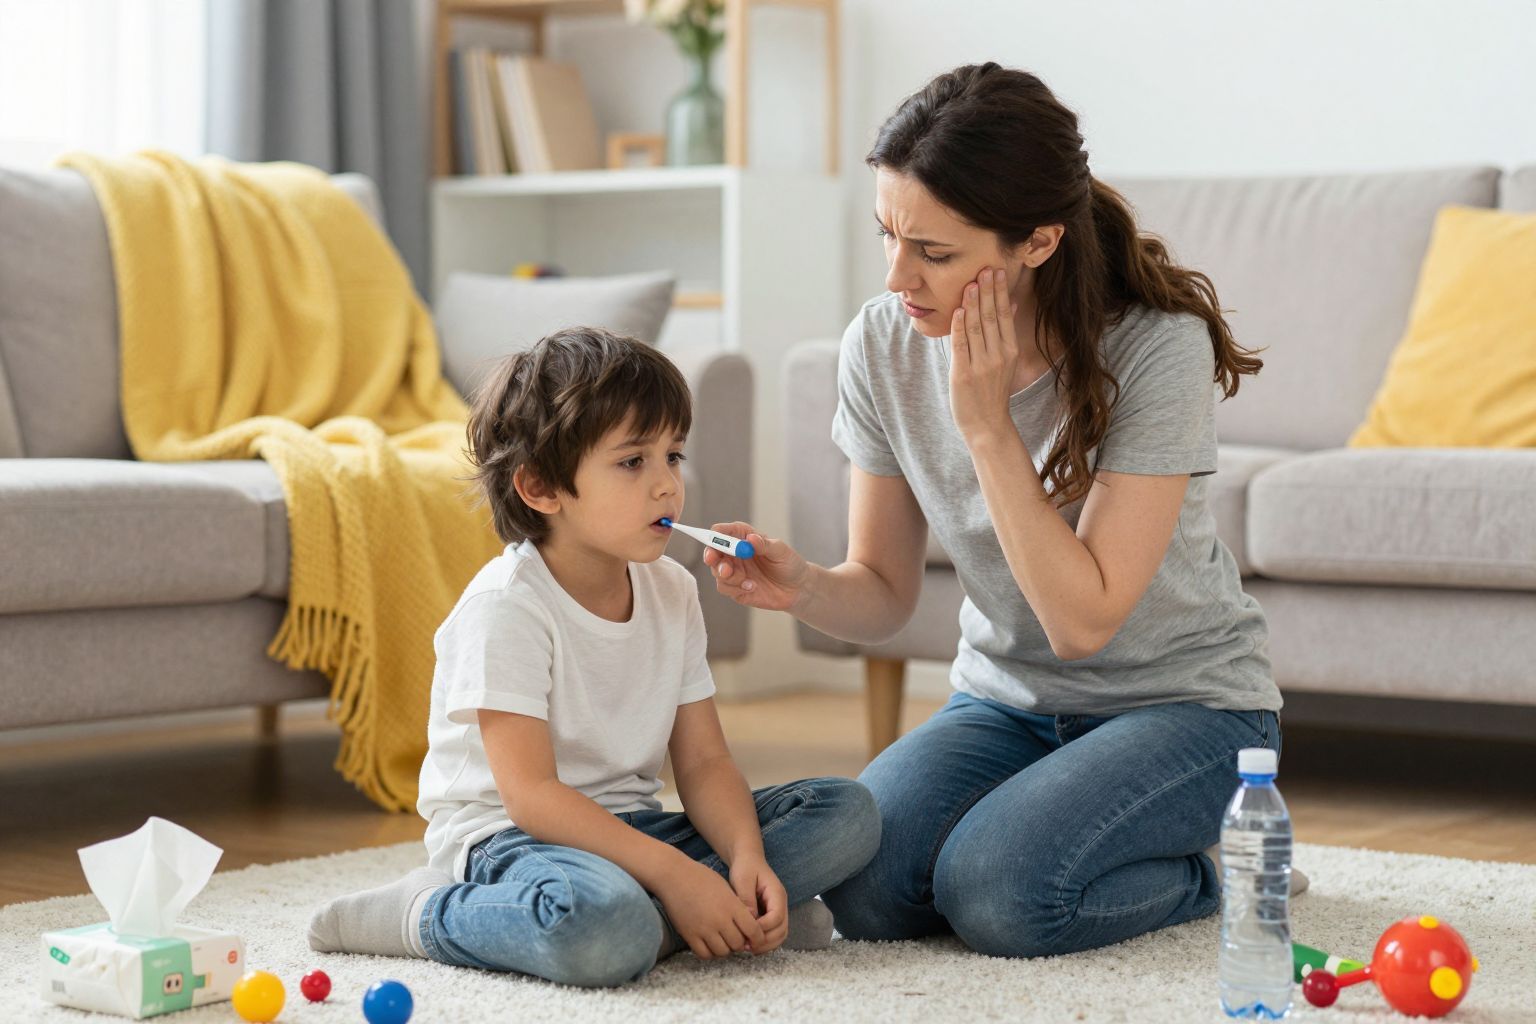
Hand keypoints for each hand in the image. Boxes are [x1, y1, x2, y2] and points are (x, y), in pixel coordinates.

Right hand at [655, 858, 766, 959]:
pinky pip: (705, 954)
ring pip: (723, 952)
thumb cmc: (701, 878)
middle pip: (738, 944)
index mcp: (732, 906)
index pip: (753, 931)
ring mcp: (704, 929)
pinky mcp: (689, 935)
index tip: (755, 939)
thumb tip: (748, 926)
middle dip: (740, 943)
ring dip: (725, 948)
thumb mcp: (726, 888)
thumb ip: (738, 907)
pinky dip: (710, 952)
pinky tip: (709, 943)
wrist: (674, 876)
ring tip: (722, 939)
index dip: (758, 938)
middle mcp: (720, 920)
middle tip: (736, 937)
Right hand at [701, 521, 810, 613]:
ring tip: (745, 579)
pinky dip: (735, 588)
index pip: (723, 531)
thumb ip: (765, 545)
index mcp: (744, 538)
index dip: (716, 534)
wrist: (797, 589)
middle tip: (717, 562)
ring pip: (716, 571)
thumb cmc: (790, 564)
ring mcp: (734, 571)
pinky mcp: (735, 588)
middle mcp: (735, 554)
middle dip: (711, 556)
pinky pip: (724, 587)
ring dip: (726, 575)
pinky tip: (752, 587)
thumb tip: (751, 538)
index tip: (713, 538)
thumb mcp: (781, 551)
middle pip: (713, 551)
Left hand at [728, 855, 787, 954]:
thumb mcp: (743, 880)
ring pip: (780, 935)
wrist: (748, 860)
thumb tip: (750, 919)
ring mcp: (778, 910)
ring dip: (766, 945)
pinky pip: (773, 933)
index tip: (746, 931)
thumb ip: (747, 899)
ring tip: (747, 947)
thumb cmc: (745, 867)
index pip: (777, 917)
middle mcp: (781, 904)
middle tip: (746, 945)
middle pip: (782, 930)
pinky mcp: (771, 915)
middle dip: (765, 941)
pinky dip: (765, 942)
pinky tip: (750, 943)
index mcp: (776, 893)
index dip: (763, 928)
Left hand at [948, 266, 1019, 444]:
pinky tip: (958, 310)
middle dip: (987, 291)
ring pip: (977, 327)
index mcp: (1009, 350)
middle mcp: (998, 356)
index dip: (1000, 292)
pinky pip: (961, 345)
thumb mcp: (1006, 361)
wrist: (987, 425)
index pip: (1004, 315)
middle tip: (984, 268)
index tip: (996, 271)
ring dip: (973, 303)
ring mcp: (981, 365)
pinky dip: (959, 326)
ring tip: (971, 282)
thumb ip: (1005, 332)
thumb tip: (1012, 302)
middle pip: (992, 317)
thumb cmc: (993, 391)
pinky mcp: (963, 374)